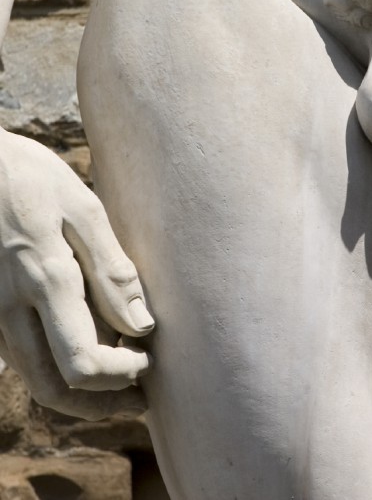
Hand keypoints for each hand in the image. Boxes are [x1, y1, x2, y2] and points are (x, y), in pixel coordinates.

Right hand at [0, 130, 154, 419]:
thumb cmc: (31, 178)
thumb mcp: (82, 209)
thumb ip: (111, 269)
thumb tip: (142, 325)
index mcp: (45, 280)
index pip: (82, 363)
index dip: (120, 376)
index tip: (150, 360)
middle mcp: (10, 308)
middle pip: (54, 388)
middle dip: (102, 401)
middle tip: (141, 395)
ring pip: (34, 379)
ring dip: (80, 393)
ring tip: (123, 382)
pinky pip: (23, 357)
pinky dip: (57, 369)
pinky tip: (91, 351)